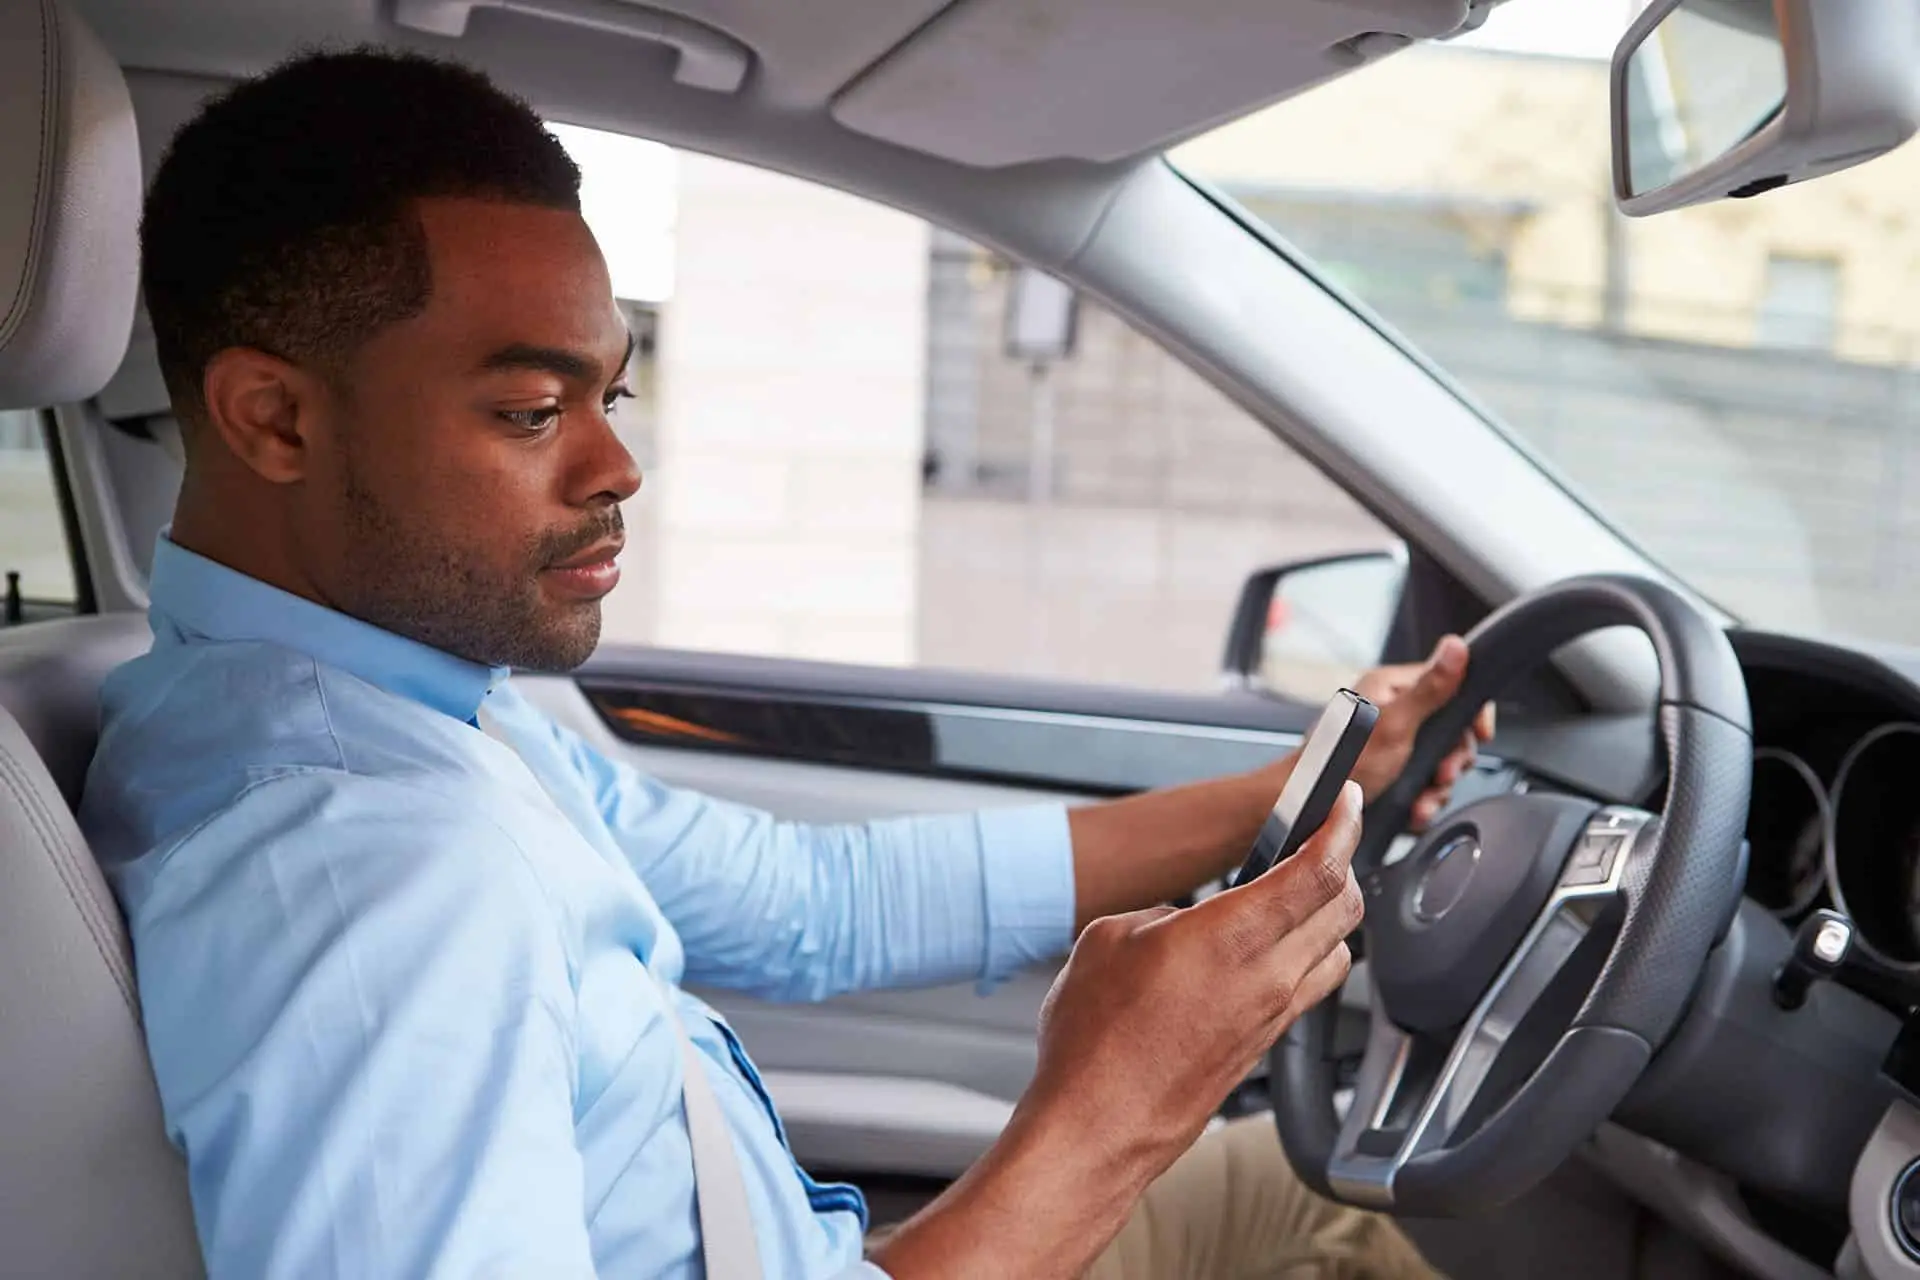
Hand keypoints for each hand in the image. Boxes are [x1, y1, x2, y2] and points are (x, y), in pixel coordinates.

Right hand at [873, 787, 1364, 1278]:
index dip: (1342, 826)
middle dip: (1341, 862)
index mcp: (1231, 937)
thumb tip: (1182, 921)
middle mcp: (1266, 978)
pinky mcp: (1262, 1047)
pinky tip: (1267, 954)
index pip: (1319, 869)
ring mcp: (1270, 1017)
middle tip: (1321, 840)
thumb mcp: (1109, 939)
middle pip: (1345, 907)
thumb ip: (1160, 916)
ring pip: (1337, 950)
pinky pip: (1309, 988)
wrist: (1096, 1126)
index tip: (1347, 800)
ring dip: (1329, 915)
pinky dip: (1305, 957)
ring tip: (1296, 897)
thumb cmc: (1094, 1043)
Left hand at [1352, 635, 1494, 827]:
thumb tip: (1455, 646)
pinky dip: (1424, 801)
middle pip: (1451, 730)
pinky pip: (1423, 785)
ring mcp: (1392, 744)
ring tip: (1423, 801)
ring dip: (1438, 788)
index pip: (1450, 685)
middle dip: (1452, 760)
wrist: (1309, 809)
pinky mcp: (1390, 773)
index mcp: (1392, 688)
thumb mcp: (1393, 724)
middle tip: (1442, 774)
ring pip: (1439, 762)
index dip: (1471, 712)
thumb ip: (1429, 689)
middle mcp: (1393, 711)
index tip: (1480, 734)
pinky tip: (1415, 810)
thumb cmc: (1339, 763)